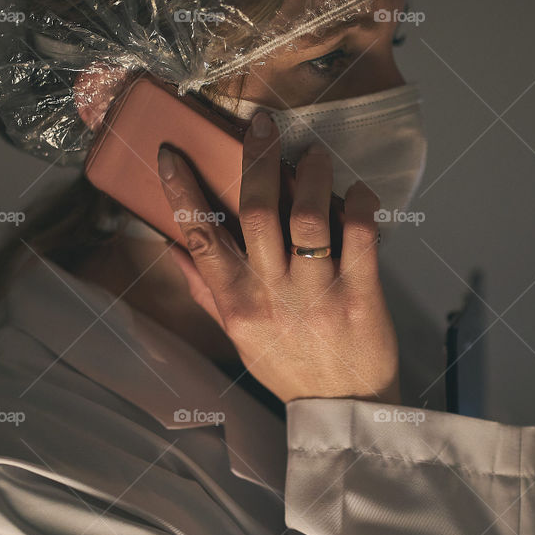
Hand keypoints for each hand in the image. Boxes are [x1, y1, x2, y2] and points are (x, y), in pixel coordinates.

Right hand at [157, 111, 401, 405]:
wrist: (344, 410)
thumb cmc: (289, 368)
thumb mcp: (239, 336)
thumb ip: (208, 291)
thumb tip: (173, 249)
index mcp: (237, 304)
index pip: (200, 238)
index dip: (182, 191)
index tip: (173, 152)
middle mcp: (273, 296)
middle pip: (256, 212)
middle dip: (257, 158)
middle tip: (263, 125)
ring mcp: (318, 295)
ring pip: (308, 216)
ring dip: (312, 174)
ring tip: (314, 156)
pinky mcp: (361, 296)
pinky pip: (360, 234)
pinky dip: (358, 204)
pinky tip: (357, 193)